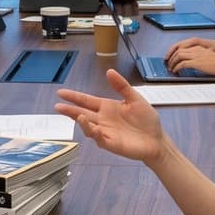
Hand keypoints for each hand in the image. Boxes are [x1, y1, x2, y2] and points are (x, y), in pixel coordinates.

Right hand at [56, 70, 170, 165]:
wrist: (156, 139)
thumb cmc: (146, 120)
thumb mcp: (135, 99)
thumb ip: (122, 86)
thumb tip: (109, 71)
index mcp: (107, 107)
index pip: (86, 101)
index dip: (74, 97)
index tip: (61, 93)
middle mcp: (102, 119)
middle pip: (82, 113)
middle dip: (70, 110)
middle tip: (57, 106)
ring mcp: (105, 132)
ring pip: (88, 126)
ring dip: (81, 121)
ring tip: (78, 115)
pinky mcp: (110, 143)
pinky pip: (99, 138)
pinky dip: (93, 132)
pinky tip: (92, 126)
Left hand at [165, 37, 214, 65]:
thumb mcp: (206, 57)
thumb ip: (198, 57)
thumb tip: (191, 64)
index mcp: (198, 47)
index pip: (182, 47)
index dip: (174, 52)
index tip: (170, 57)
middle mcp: (195, 49)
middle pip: (178, 50)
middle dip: (171, 57)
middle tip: (168, 63)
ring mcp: (195, 55)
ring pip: (178, 56)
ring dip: (173, 62)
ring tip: (171, 68)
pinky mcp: (196, 62)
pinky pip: (182, 63)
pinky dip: (177, 67)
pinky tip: (176, 70)